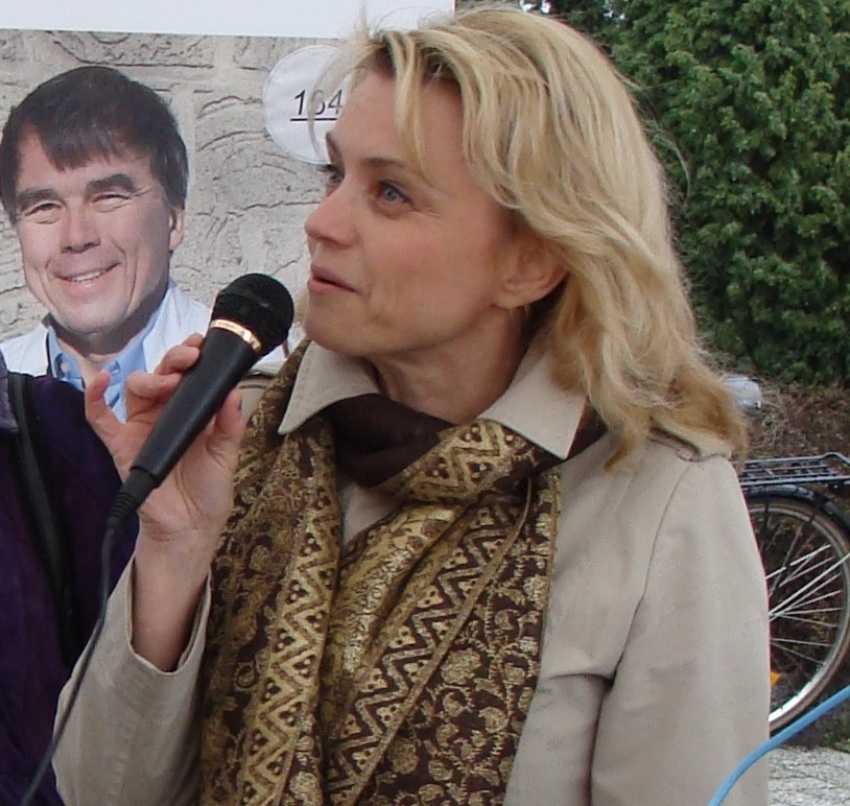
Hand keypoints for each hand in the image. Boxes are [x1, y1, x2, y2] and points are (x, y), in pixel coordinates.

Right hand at [85, 335, 245, 667]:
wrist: (192, 527)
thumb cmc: (209, 489)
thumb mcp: (227, 453)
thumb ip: (230, 423)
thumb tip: (234, 392)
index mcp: (192, 411)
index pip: (188, 375)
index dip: (192, 357)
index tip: (202, 345)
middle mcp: (165, 413)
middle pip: (161, 373)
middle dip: (174, 359)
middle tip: (189, 357)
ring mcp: (141, 427)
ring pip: (137, 387)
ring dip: (151, 377)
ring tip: (170, 381)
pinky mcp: (121, 445)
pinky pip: (100, 417)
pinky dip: (94, 397)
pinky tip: (100, 380)